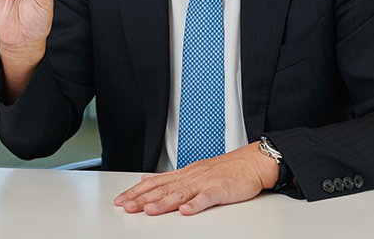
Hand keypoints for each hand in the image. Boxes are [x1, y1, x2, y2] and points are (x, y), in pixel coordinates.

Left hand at [114, 143, 278, 215]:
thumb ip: (170, 177)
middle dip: (143, 198)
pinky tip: (185, 211)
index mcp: (184, 174)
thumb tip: (147, 179)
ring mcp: (206, 183)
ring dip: (164, 203)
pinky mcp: (221, 190)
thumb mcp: (193, 170)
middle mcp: (191, 177)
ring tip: (149, 210)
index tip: (122, 199)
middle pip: (163, 189)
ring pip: (181, 193)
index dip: (137, 191)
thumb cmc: (226, 169)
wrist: (251, 162)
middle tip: (127, 206)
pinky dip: (196, 205)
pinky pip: (207, 198)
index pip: (155, 182)